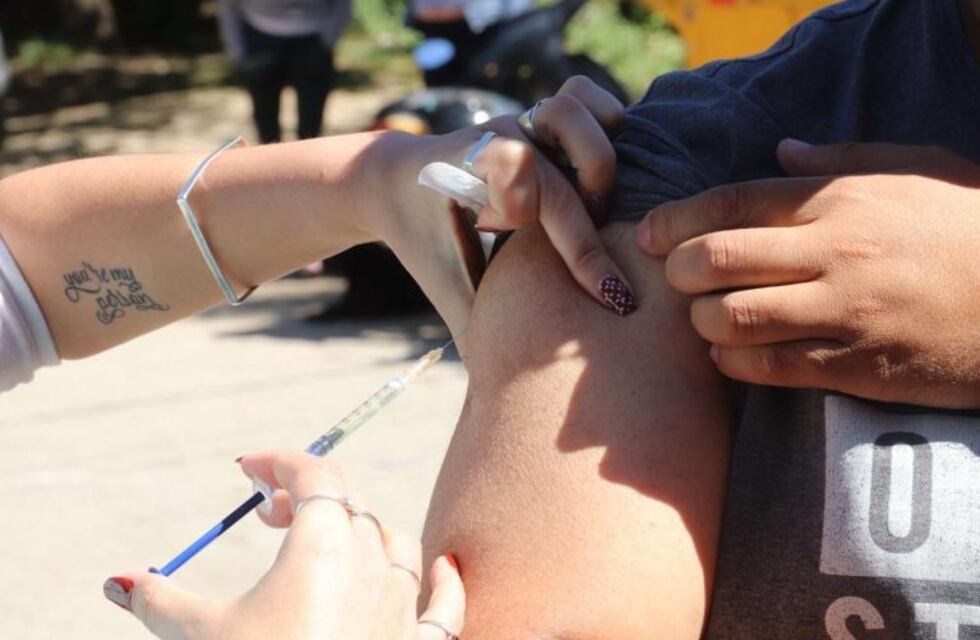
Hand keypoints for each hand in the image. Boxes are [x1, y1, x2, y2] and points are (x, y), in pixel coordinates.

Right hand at [103, 451, 464, 639]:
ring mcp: (403, 607)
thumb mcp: (199, 636)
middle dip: (308, 496)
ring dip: (361, 531)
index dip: (279, 463)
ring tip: (324, 542)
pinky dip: (443, 581)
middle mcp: (373, 565)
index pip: (313, 475)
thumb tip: (118, 581)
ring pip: (395, 543)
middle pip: (349, 504)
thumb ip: (160, 601)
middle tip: (269, 513)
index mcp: (324, 545)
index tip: (246, 470)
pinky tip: (444, 566)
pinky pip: (446, 604)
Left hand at [380, 76, 635, 325]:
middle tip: (600, 240)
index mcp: (472, 181)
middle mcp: (498, 141)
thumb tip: (499, 402)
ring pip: (576, 107)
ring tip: (600, 196)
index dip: (582, 251)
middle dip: (597, 198)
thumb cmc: (425, 240)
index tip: (613, 301)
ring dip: (600, 149)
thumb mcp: (446, 285)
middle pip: (568, 148)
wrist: (393, 183)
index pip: (539, 198)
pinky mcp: (537, 114)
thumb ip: (476, 330)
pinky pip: (584, 97)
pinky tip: (601, 169)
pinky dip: (605, 120)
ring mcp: (519, 120)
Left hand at [636, 141, 979, 408]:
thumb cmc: (966, 228)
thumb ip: (839, 158)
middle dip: (676, 271)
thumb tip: (779, 149)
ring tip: (707, 318)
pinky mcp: (854, 366)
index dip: (674, 220)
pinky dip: (733, 362)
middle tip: (674, 279)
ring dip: (702, 321)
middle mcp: (833, 253)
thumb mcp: (913, 172)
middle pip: (715, 260)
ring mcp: (843, 313)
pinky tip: (733, 352)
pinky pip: (766, 369)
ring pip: (732, 318)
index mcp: (839, 200)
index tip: (648, 234)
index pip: (730, 203)